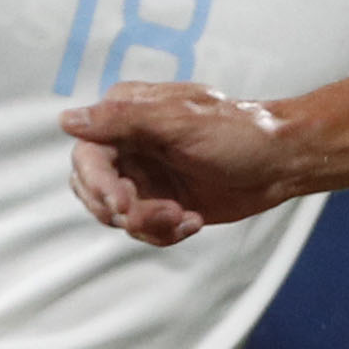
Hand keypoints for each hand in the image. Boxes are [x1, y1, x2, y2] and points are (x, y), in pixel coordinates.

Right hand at [62, 82, 306, 244]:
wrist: (282, 162)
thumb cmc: (239, 132)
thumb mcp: (180, 121)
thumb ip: (123, 120)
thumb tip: (66, 121)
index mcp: (127, 115)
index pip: (87, 154)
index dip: (97, 183)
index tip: (121, 204)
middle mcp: (129, 145)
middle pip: (93, 189)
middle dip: (123, 210)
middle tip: (162, 215)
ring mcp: (146, 176)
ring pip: (118, 215)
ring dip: (148, 224)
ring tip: (184, 218)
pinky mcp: (163, 203)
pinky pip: (144, 229)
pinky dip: (165, 232)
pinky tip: (193, 221)